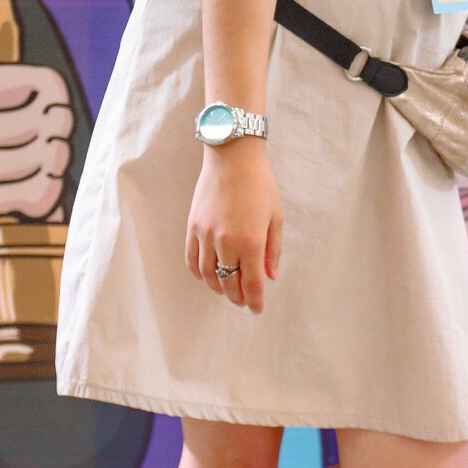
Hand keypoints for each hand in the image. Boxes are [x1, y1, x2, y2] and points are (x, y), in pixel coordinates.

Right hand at [186, 143, 282, 314]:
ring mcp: (206, 235)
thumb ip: (273, 250)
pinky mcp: (193, 227)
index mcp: (251, 241)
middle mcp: (226, 242)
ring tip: (227, 290)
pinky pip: (192, 259)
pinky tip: (207, 276)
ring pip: (208, 275)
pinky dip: (198, 273)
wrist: (232, 157)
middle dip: (237, 297)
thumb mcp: (276, 217)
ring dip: (218, 287)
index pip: (252, 284)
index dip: (254, 301)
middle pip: (229, 283)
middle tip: (243, 301)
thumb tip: (271, 276)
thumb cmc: (260, 185)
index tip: (257, 310)